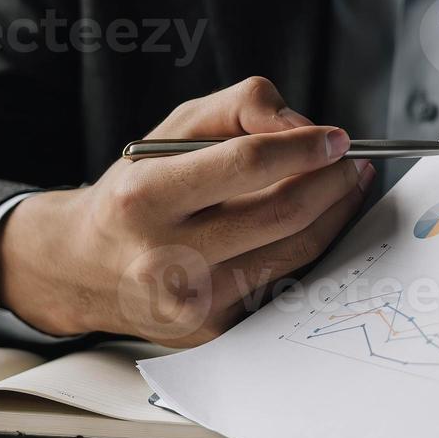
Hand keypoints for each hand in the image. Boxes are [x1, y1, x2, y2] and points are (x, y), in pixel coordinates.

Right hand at [0, 77, 372, 345]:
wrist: (84, 268)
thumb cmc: (134, 193)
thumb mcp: (170, 132)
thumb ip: (239, 108)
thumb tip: (306, 129)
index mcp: (144, 198)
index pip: (247, 165)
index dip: (303, 148)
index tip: (336, 140)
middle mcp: (164, 256)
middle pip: (281, 213)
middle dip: (332, 183)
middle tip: (354, 164)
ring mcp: (191, 301)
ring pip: (294, 252)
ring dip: (335, 214)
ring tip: (345, 186)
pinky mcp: (213, 329)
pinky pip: (283, 282)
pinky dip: (308, 248)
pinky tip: (315, 225)